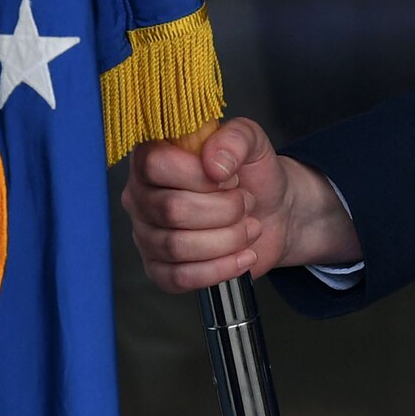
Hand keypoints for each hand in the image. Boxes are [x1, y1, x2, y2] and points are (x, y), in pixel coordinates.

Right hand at [122, 117, 361, 292]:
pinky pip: (179, 277)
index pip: (155, 164)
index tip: (229, 176)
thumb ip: (236, 137)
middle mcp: (142, 196)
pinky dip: (220, 268)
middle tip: (246, 202)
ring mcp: (146, 235)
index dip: (196, 173)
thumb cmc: (253, 174)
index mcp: (154, 158)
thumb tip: (214, 163)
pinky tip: (243, 256)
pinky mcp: (160, 270)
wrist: (272, 213)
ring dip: (227, 239)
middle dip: (224, 209)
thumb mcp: (253, 142)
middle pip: (171, 210)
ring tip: (250, 227)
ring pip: (177, 246)